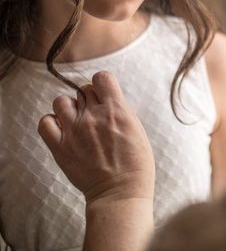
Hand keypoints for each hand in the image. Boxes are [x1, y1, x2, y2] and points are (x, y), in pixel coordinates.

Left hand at [38, 71, 154, 204]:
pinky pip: (45, 122)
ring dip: (69, 107)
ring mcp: (74, 130)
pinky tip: (62, 129)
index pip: (102, 78)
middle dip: (89, 99)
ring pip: (61, 101)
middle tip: (94, 115)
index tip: (104, 93)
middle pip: (83, 90)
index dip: (102, 84)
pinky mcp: (60, 146)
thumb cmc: (135, 163)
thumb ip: (120, 111)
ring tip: (76, 120)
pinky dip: (51, 122)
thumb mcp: (136, 128)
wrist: (120, 190)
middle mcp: (93, 116)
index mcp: (116, 110)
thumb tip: (107, 101)